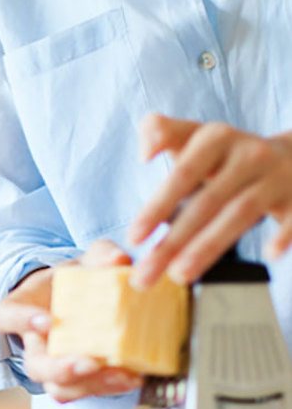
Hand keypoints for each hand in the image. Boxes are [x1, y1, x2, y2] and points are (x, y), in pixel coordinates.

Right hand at [0, 240, 142, 401]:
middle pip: (35, 366)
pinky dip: (111, 387)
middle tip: (88, 363)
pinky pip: (87, 392)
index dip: (21, 322)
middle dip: (60, 369)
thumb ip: (100, 255)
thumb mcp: (85, 261)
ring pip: (60, 388)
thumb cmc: (74, 281)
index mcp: (21, 312)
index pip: (5, 317)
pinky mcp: (79, 382)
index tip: (46, 321)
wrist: (83, 303)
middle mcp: (33, 346)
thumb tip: (118, 261)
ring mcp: (54, 369)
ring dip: (91, 385)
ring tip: (123, 376)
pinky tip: (134, 376)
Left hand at [129, 113, 291, 288]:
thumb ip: (161, 133)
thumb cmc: (222, 156)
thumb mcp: (192, 137)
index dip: (158, 206)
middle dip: (173, 241)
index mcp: (217, 139)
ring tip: (179, 276)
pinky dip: (284, 234)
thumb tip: (145, 151)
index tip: (133, 238)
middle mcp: (248, 154)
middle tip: (145, 275)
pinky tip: (269, 254)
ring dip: (209, 246)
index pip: (183, 174)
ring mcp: (275, 176)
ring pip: (241, 213)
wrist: (288, 156)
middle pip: (207, 202)